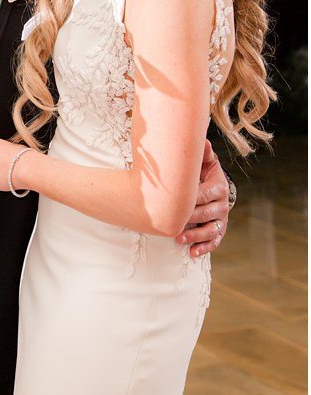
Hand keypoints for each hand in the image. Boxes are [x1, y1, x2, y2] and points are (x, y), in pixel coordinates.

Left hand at [178, 142, 229, 258]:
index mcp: (218, 187)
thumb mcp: (202, 161)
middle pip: (206, 214)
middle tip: (172, 224)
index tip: (174, 204)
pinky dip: (204, 248)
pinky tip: (192, 253)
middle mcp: (222, 204)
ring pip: (210, 230)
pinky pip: (214, 241)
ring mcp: (220, 218)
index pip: (204, 194)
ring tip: (178, 239)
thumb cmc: (200, 172)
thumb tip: (203, 141)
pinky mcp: (218, 229)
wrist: (211, 184)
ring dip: (195, 236)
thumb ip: (202, 154)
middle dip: (190, 219)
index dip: (190, 200)